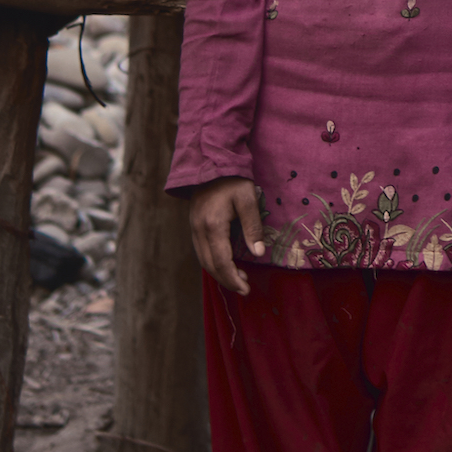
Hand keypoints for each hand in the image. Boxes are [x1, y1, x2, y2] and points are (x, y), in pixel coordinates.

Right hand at [184, 176, 265, 295]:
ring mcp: (194, 228)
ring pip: (203, 260)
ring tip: (238, 278)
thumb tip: (258, 253)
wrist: (211, 162)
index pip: (221, 262)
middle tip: (244, 288)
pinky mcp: (194, 225)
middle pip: (210, 265)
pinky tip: (226, 263)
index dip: (233, 279)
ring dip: (219, 272)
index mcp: (212, 226)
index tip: (246, 289)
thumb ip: (253, 227)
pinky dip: (213, 262)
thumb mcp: (248, 200)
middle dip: (227, 280)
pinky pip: (201, 251)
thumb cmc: (233, 180)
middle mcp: (199, 230)